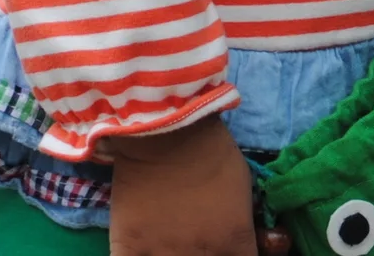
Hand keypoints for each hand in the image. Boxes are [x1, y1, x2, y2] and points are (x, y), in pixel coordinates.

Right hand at [102, 118, 256, 255]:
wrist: (166, 129)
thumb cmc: (212, 150)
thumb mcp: (244, 188)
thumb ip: (241, 224)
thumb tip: (238, 243)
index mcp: (233, 242)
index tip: (226, 250)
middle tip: (199, 244)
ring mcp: (163, 255)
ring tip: (171, 246)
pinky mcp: (129, 247)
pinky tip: (142, 251)